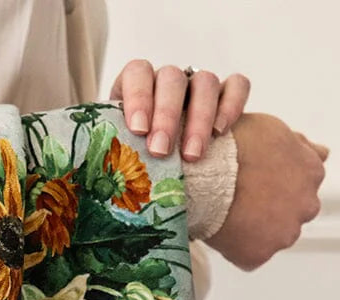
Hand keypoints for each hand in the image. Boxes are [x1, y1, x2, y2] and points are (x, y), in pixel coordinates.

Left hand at [110, 61, 251, 161]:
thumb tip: (102, 187)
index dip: (138, 97)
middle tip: (161, 151)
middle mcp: (169, 82)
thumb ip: (117, 159)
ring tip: (192, 156)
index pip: (138, 72)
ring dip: (199, 118)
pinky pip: (237, 85)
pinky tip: (221, 132)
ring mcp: (199, 87)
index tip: (138, 130)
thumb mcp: (124, 159)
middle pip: (172, 78)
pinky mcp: (228, 95)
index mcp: (138, 88)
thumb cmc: (141, 167)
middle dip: (166, 115)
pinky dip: (232, 104)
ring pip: (205, 82)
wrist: (171, 175)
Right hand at [206, 113, 328, 270]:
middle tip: (246, 199)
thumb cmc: (235, 146)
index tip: (261, 182)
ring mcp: (284, 234)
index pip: (305, 187)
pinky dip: (239, 249)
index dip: (279, 185)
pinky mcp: (259, 255)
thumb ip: (301, 146)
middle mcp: (307, 205)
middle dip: (274, 210)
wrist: (207, 172)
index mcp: (313, 172)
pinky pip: (251, 258)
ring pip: (274, 238)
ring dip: (258, 231)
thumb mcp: (275, 130)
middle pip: (293, 214)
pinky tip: (226, 231)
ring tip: (232, 214)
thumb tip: (323, 153)